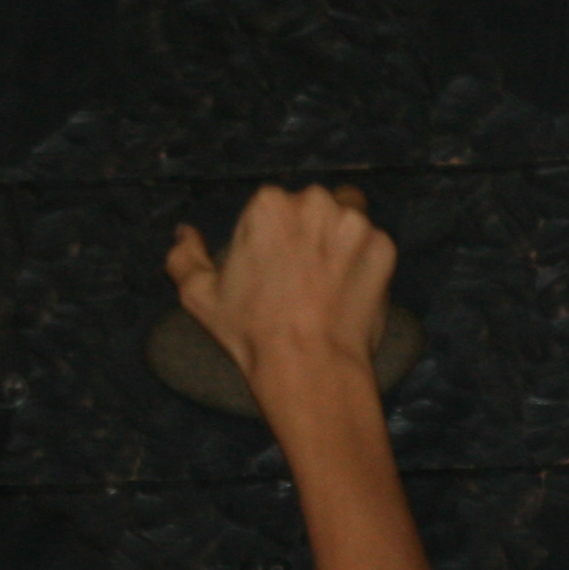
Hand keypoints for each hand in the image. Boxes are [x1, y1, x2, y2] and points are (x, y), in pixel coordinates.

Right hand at [166, 186, 393, 391]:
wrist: (311, 367)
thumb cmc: (253, 334)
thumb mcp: (200, 297)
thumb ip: (185, 257)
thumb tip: (184, 233)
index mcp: (269, 204)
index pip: (274, 206)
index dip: (274, 238)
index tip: (274, 267)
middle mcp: (315, 202)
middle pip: (313, 207)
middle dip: (308, 232)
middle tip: (302, 276)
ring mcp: (354, 223)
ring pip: (347, 219)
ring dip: (339, 241)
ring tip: (327, 283)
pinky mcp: (384, 247)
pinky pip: (372, 245)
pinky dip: (364, 262)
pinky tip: (349, 291)